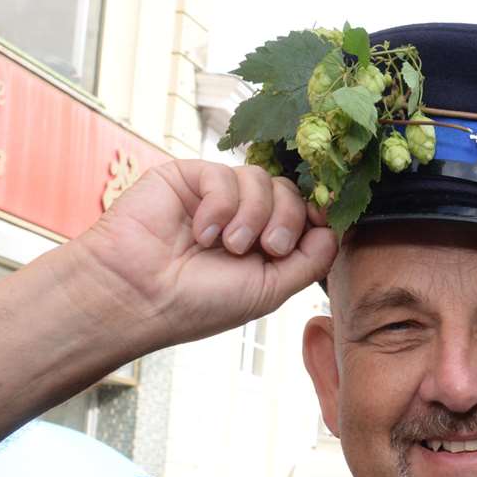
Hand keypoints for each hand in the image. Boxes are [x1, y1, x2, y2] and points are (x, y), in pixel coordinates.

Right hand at [65, 159, 337, 351]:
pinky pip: (225, 174)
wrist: (139, 296)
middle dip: (288, 219)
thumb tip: (337, 228)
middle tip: (268, 248)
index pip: (308, 213)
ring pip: (263, 180)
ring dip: (253, 215)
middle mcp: (245, 217)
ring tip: (227, 246)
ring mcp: (217, 196)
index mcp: (266, 244)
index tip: (322, 222)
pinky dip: (220, 205)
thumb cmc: (199, 302)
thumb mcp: (271, 289)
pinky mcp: (188, 178)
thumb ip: (310, 260)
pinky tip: (202, 233)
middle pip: (291, 192)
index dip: (320, 212)